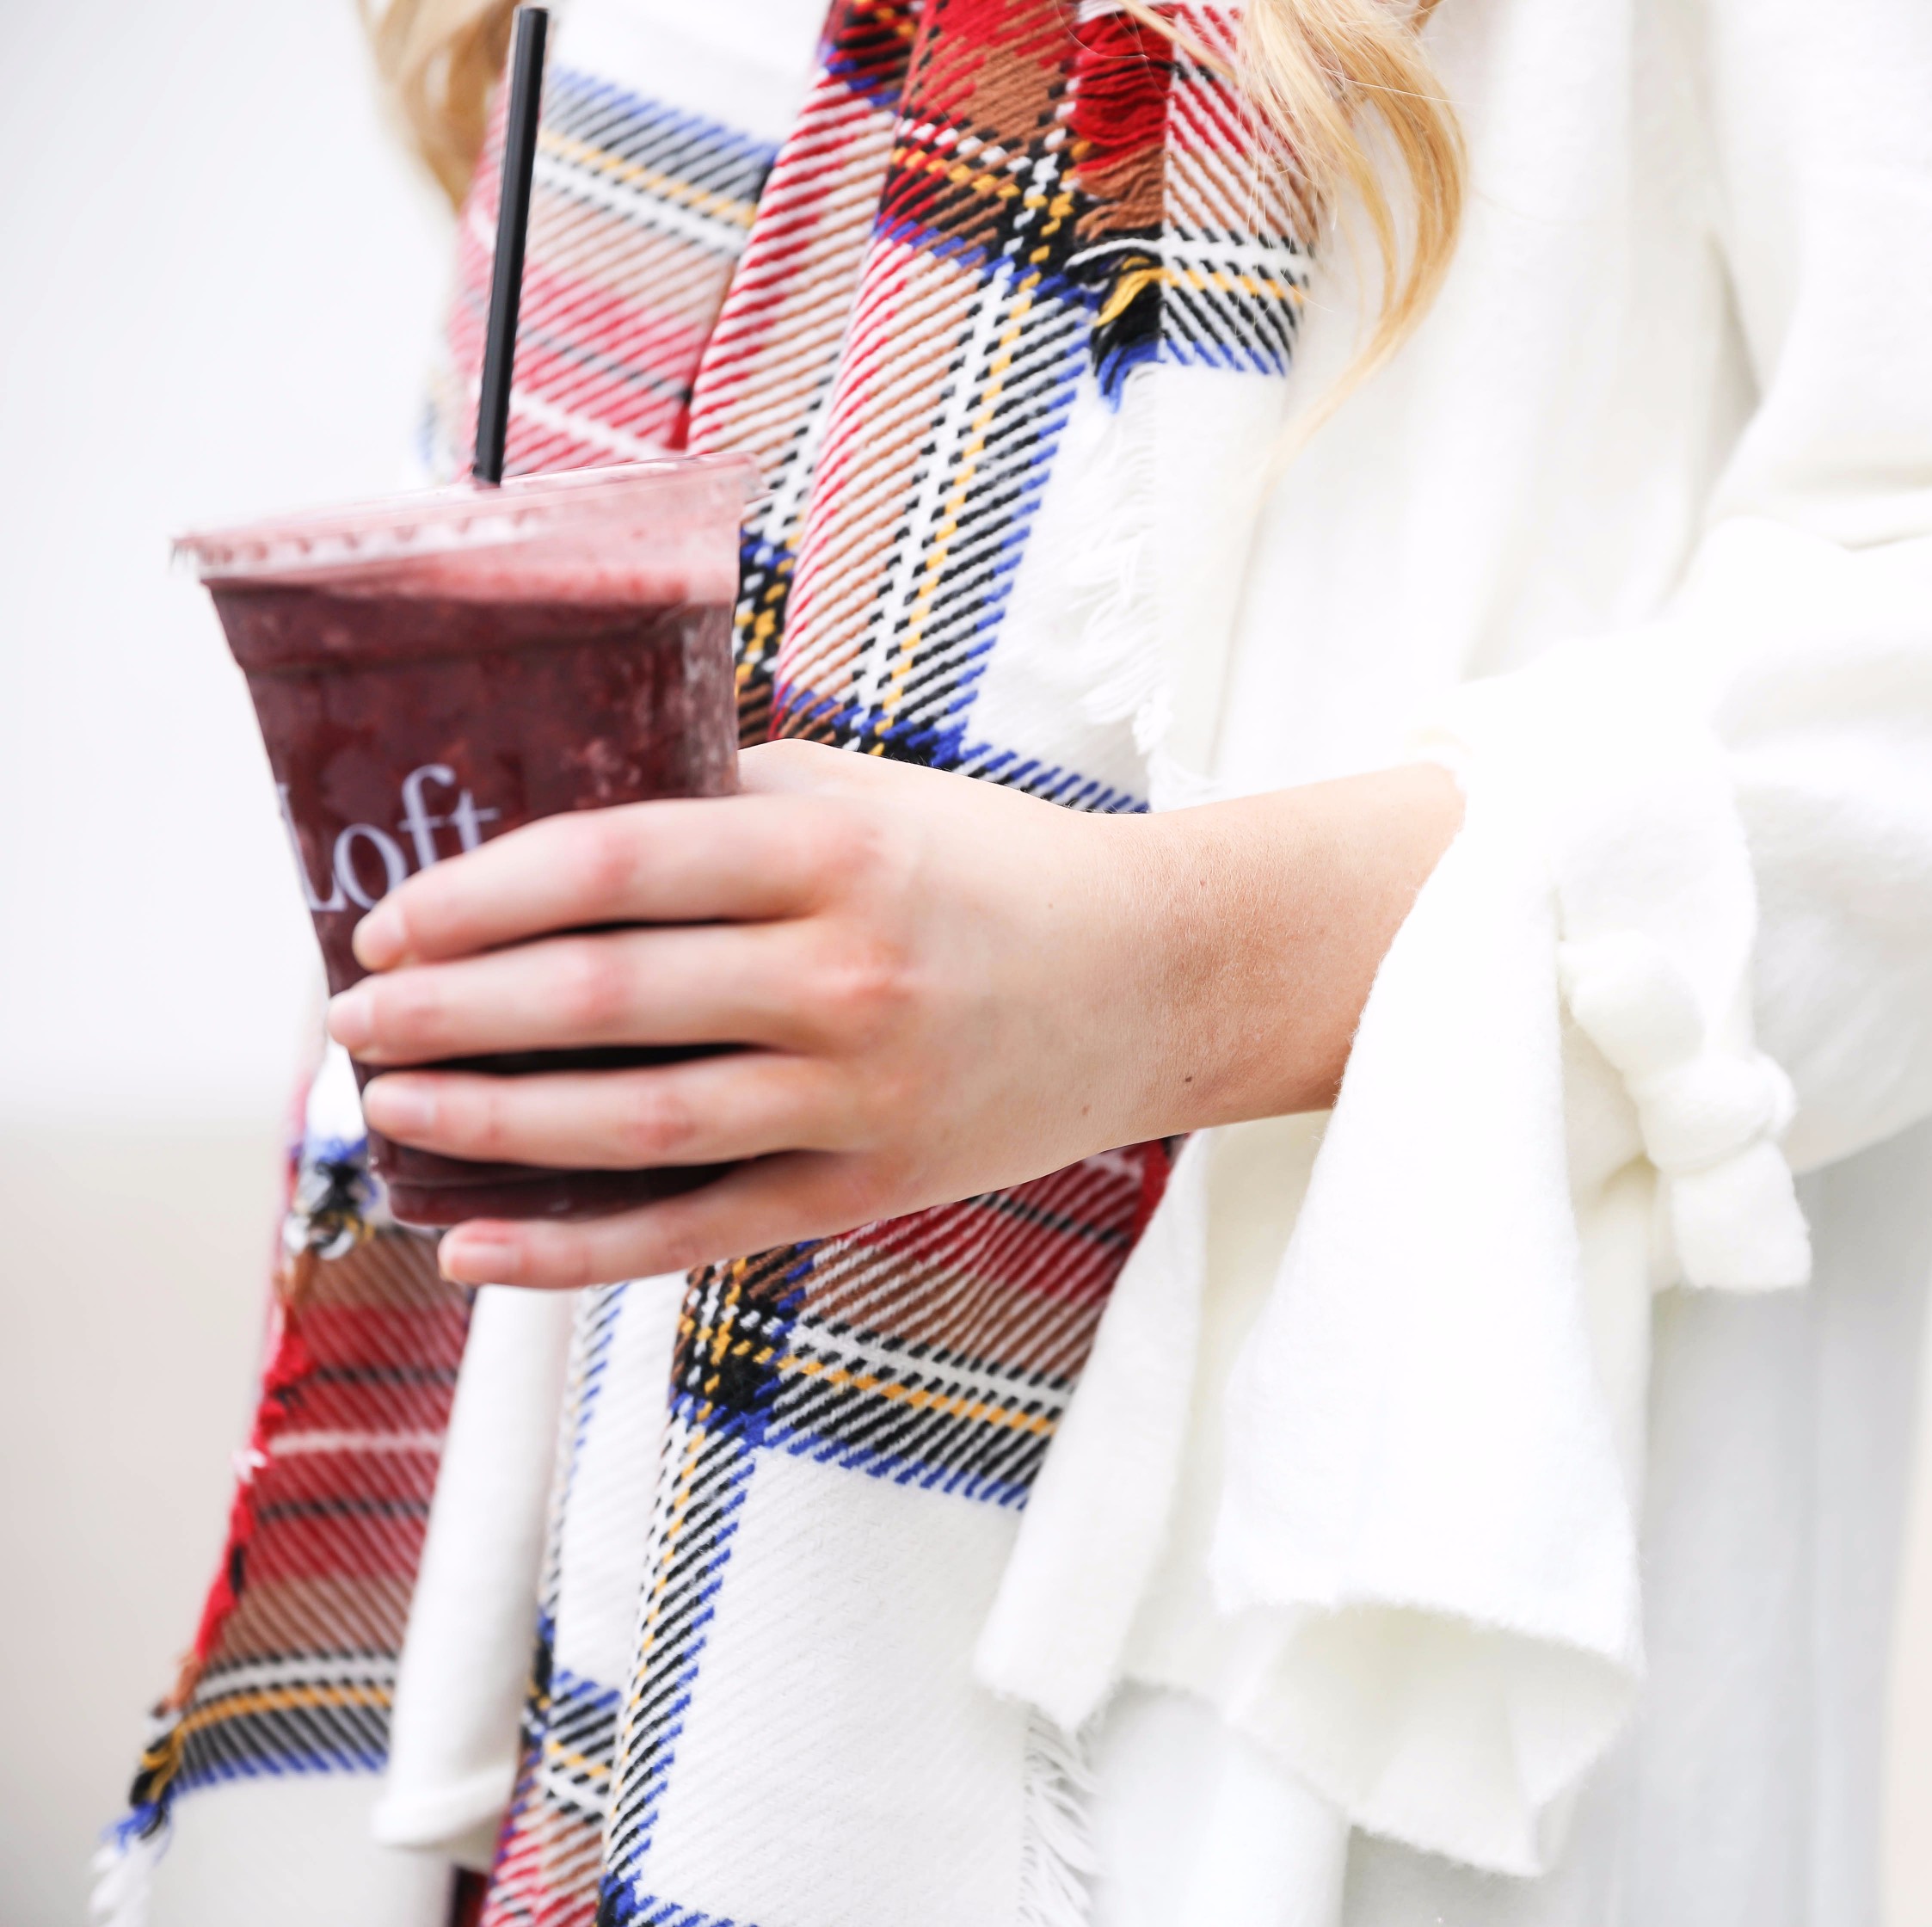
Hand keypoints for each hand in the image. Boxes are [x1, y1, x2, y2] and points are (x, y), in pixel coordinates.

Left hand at [327, 741, 1462, 1287]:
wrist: (1163, 981)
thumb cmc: (1001, 872)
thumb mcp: (873, 799)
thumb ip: (727, 799)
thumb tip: (551, 829)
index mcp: (835, 855)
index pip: (614, 863)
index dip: (481, 895)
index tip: (391, 919)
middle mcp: (845, 977)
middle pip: (601, 1000)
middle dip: (449, 1013)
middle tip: (354, 1019)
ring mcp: (861, 1094)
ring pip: (634, 1125)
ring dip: (490, 1123)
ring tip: (394, 1111)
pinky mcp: (872, 1186)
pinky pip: (698, 1231)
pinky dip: (577, 1252)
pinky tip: (474, 1248)